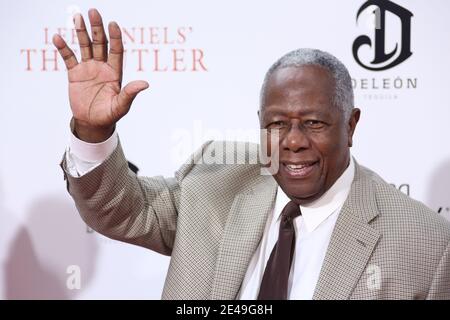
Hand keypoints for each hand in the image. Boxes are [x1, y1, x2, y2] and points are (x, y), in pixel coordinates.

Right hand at [53, 9, 148, 141]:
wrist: (92, 123)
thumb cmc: (109, 115)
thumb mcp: (121, 106)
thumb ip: (130, 93)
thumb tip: (145, 84)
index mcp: (115, 72)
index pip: (116, 50)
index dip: (115, 37)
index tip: (113, 24)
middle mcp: (102, 67)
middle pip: (100, 43)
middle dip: (97, 28)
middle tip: (94, 11)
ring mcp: (88, 68)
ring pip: (85, 46)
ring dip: (81, 32)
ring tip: (77, 17)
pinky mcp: (75, 74)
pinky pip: (69, 58)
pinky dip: (64, 48)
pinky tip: (58, 37)